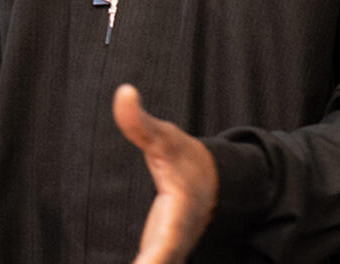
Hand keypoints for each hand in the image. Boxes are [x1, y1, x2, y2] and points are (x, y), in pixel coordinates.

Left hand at [113, 84, 217, 263]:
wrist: (215, 181)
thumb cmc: (189, 159)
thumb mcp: (166, 138)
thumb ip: (141, 122)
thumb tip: (124, 93)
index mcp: (177, 220)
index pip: (163, 248)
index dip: (152, 260)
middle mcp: (172, 246)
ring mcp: (165, 254)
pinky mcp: (158, 256)